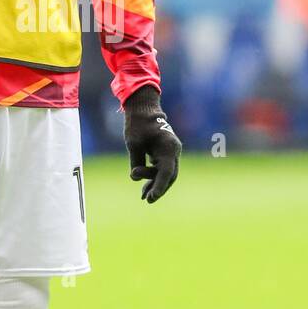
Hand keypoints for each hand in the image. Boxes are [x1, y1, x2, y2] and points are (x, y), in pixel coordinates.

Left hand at [123, 85, 181, 202]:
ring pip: (166, 174)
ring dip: (155, 185)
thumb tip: (135, 178)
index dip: (159, 186)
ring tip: (144, 197)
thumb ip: (137, 161)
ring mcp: (170, 152)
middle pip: (169, 175)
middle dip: (158, 188)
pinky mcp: (165, 153)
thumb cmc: (138, 123)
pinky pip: (162, 169)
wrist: (143, 108)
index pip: (166, 172)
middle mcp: (173, 150)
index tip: (152, 197)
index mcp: (168, 146)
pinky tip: (145, 188)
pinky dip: (154, 177)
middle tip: (147, 200)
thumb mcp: (133, 143)